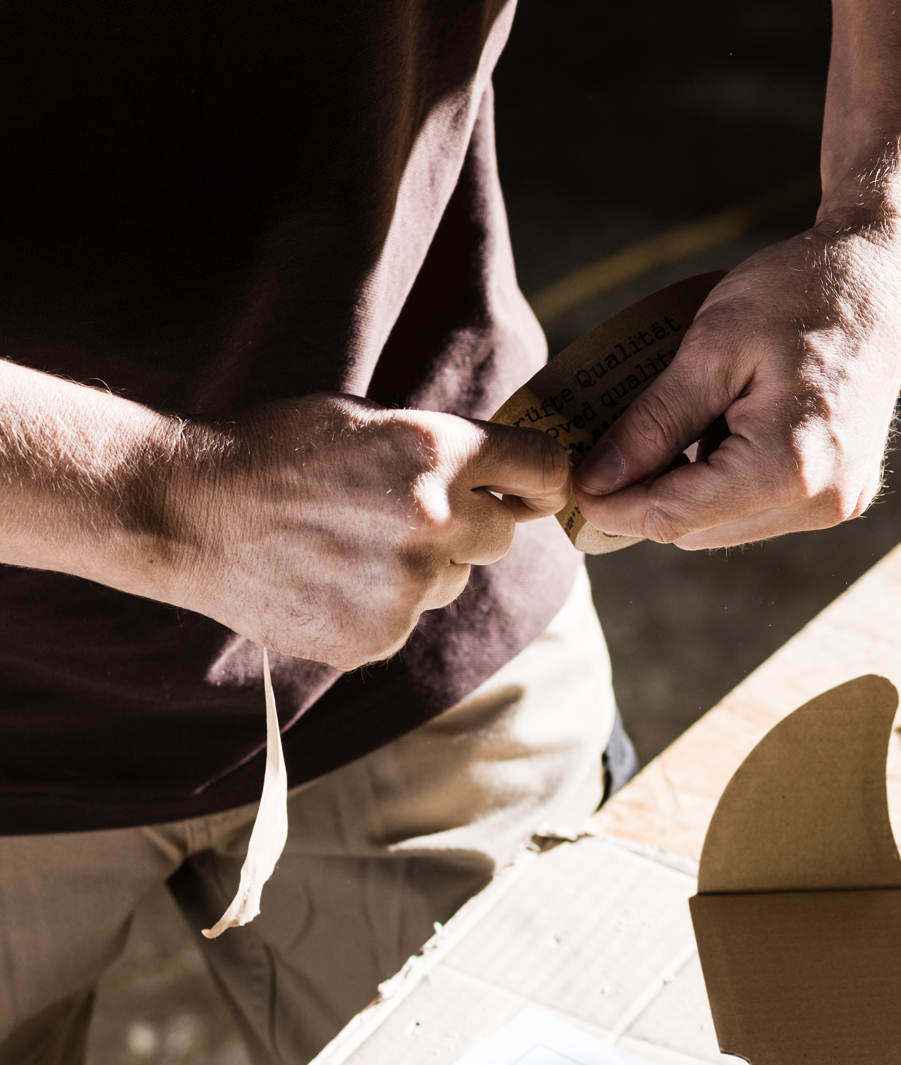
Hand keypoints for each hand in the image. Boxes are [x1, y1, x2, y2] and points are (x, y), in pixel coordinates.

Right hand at [156, 395, 570, 668]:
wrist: (185, 511)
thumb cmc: (277, 451)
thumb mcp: (367, 421)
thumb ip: (443, 450)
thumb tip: (513, 480)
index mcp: (437, 449)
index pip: (545, 470)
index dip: (542, 481)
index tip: (534, 490)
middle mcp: (435, 517)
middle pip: (501, 534)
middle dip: (469, 524)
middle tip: (403, 513)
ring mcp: (408, 584)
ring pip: (454, 580)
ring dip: (423, 566)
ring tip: (349, 544)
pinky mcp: (380, 636)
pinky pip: (410, 619)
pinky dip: (382, 605)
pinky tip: (329, 578)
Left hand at [569, 217, 900, 548]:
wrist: (880, 275)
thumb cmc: (797, 294)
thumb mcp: (710, 347)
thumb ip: (653, 424)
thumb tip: (597, 481)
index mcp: (787, 466)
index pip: (673, 516)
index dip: (611, 506)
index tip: (571, 484)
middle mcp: (820, 500)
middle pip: (697, 533)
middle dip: (648, 496)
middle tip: (613, 445)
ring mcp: (838, 502)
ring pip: (727, 528)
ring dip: (690, 491)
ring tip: (687, 422)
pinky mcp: (846, 493)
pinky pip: (763, 510)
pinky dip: (728, 483)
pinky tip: (728, 428)